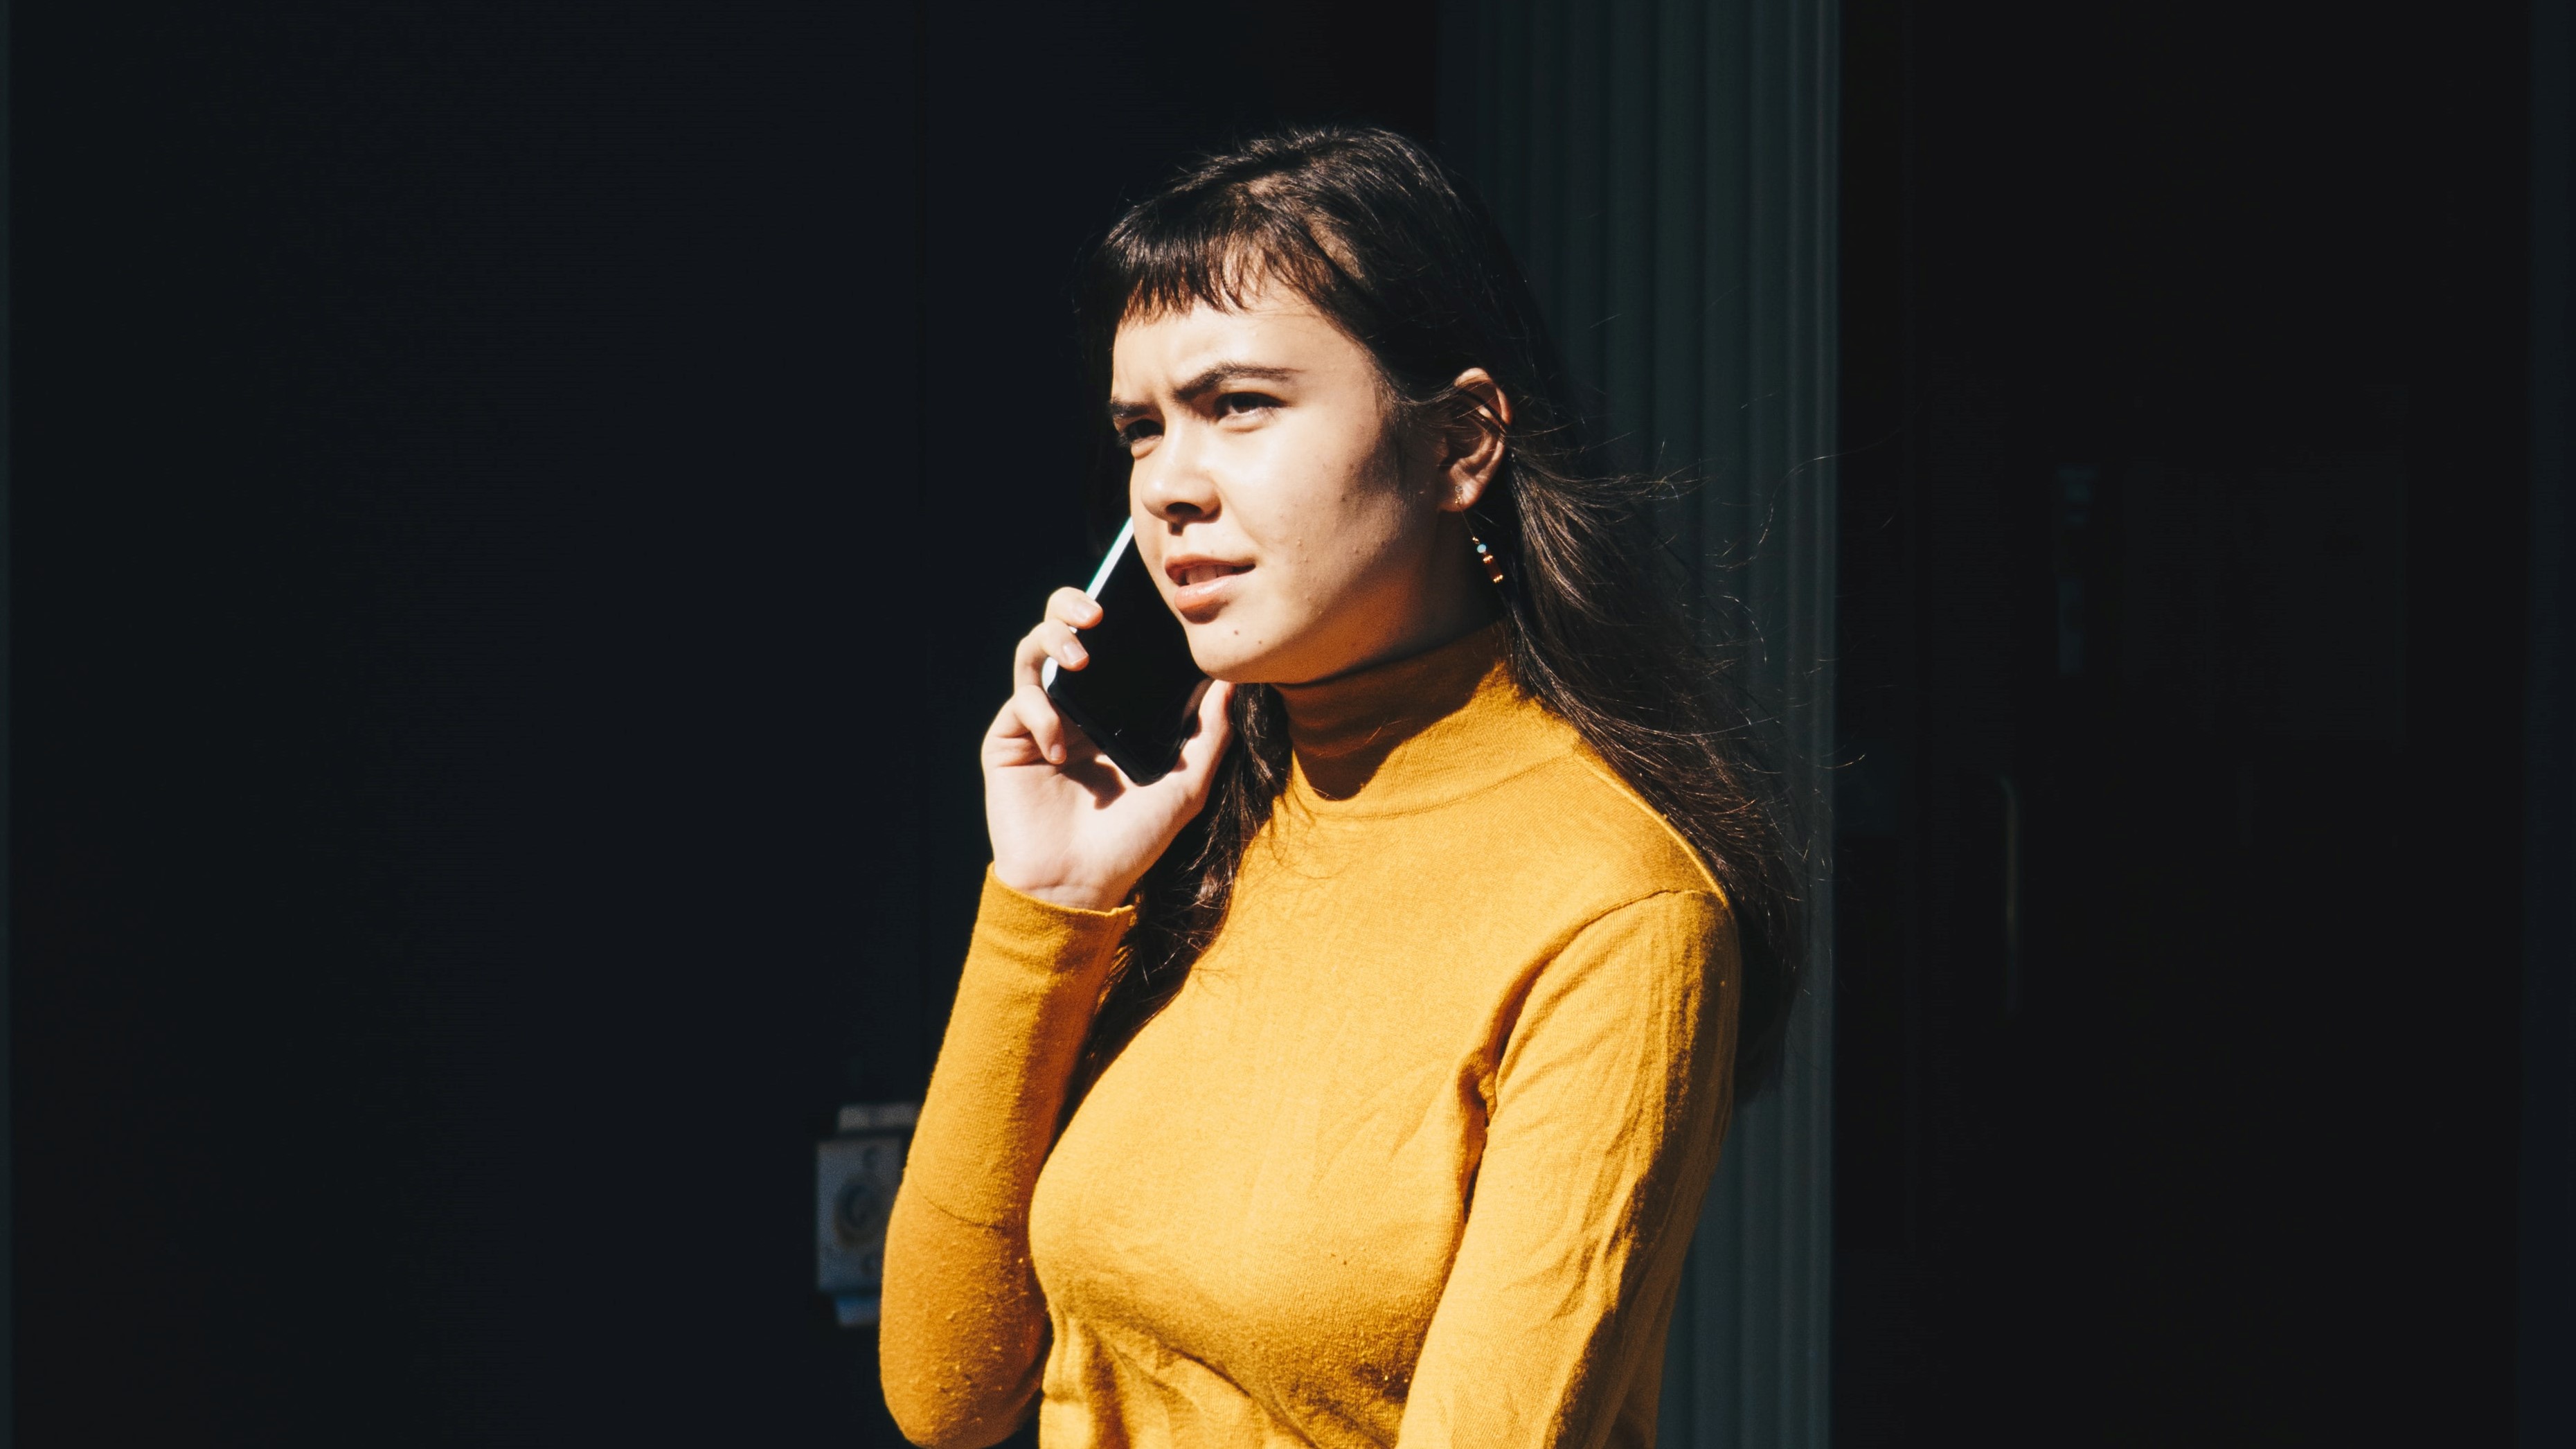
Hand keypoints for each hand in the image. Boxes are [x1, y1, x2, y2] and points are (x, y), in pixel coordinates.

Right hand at [983, 586, 1234, 911]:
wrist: (1079, 887)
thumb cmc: (1133, 842)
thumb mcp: (1185, 786)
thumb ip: (1208, 735)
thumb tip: (1230, 684)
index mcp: (1113, 713)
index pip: (1111, 648)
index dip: (1118, 616)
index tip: (1138, 600)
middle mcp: (1074, 710)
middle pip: (1063, 633)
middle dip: (1070, 605)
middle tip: (1096, 611)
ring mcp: (1039, 722)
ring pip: (1032, 652)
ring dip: (1052, 641)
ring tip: (1078, 657)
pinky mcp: (1008, 741)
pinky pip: (1019, 701)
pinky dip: (1039, 712)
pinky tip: (1057, 749)